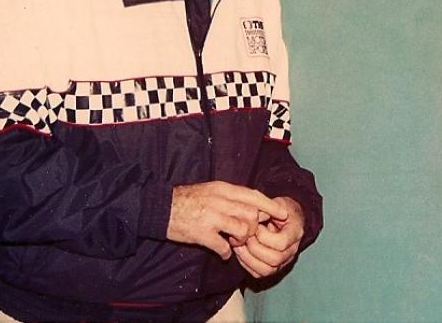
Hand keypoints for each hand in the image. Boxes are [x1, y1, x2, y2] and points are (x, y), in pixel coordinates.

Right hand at [166, 181, 287, 259]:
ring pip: (242, 230)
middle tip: (245, 233)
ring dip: (241, 240)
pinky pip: (224, 247)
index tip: (283, 214)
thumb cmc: (187, 199)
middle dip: (253, 228)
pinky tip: (222, 251)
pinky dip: (226, 253)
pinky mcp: (201, 234)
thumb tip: (253, 206)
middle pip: (252, 215)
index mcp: (223, 189)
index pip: (254, 196)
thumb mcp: (211, 190)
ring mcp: (211, 217)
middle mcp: (220, 201)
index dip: (271, 206)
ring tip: (233, 241)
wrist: (159, 207)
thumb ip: (231, 197)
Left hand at [233, 196, 304, 277]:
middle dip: (254, 248)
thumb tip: (255, 215)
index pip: (281, 243)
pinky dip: (246, 264)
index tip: (256, 225)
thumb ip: (268, 207)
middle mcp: (292, 250)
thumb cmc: (280, 208)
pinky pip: (258, 273)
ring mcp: (283, 261)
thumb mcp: (277, 202)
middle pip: (274, 259)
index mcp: (295, 232)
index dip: (264, 236)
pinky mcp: (272, 267)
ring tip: (240, 244)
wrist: (286, 216)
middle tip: (245, 236)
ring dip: (248, 258)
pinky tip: (240, 251)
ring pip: (266, 270)